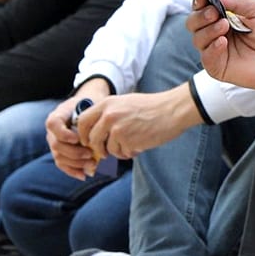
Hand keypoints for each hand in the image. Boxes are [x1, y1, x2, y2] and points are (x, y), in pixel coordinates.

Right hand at [48, 77, 113, 177]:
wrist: (87, 108)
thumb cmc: (90, 107)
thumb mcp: (89, 106)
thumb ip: (89, 118)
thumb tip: (96, 135)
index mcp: (57, 116)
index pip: (53, 125)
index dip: (63, 134)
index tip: (77, 139)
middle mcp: (52, 132)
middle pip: (57, 146)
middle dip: (75, 152)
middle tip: (90, 154)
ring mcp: (55, 143)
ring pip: (60, 158)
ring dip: (76, 164)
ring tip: (93, 164)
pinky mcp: (60, 154)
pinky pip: (63, 165)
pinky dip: (73, 171)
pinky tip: (84, 175)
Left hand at [76, 87, 197, 162]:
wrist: (172, 110)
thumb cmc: (151, 106)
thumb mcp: (125, 102)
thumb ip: (108, 113)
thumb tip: (95, 130)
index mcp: (107, 104)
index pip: (82, 121)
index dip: (82, 134)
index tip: (87, 140)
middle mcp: (109, 116)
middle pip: (92, 139)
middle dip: (98, 149)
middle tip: (105, 152)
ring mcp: (118, 129)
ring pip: (108, 149)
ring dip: (118, 151)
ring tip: (131, 144)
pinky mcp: (128, 141)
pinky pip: (122, 153)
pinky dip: (129, 153)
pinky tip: (140, 144)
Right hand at [186, 0, 254, 100]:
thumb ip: (238, 0)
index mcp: (223, 16)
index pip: (202, 6)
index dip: (200, 1)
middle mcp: (216, 32)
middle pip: (193, 22)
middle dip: (200, 15)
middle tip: (214, 13)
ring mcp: (215, 50)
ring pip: (197, 38)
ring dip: (208, 30)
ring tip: (224, 26)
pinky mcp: (218, 67)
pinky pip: (206, 57)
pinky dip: (212, 48)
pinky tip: (223, 42)